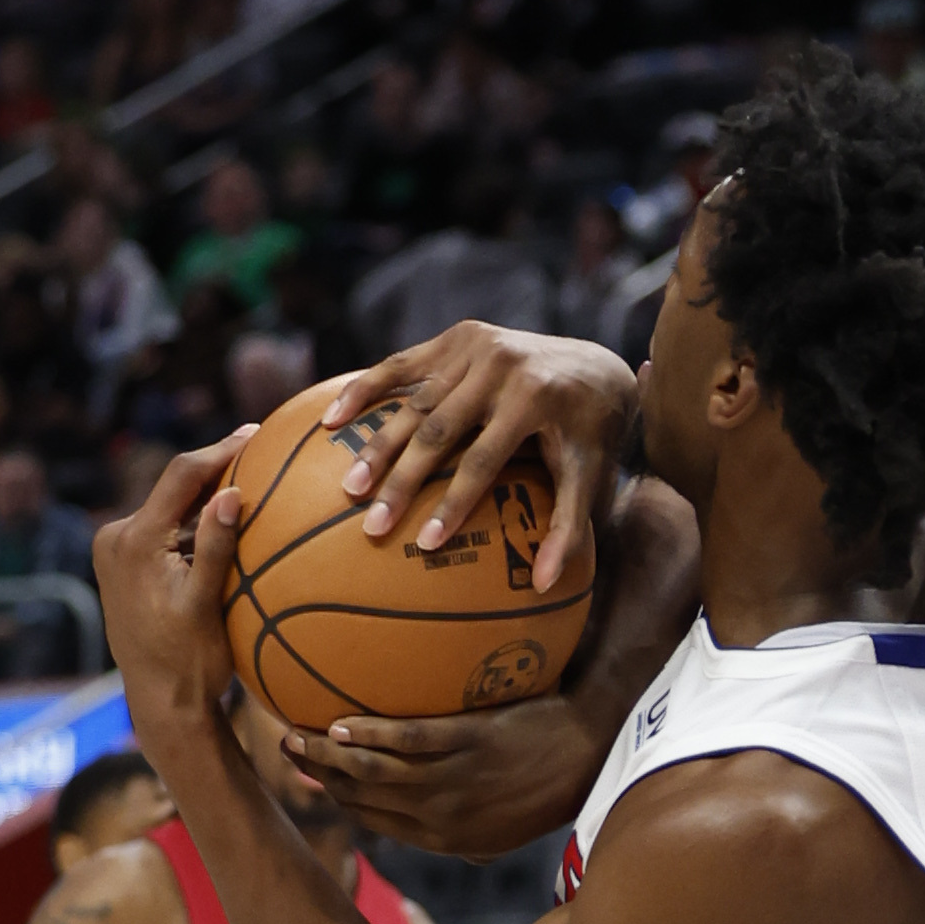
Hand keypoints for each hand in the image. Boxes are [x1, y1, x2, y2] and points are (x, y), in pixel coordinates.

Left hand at [92, 426, 255, 716]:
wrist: (159, 703)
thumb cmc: (190, 662)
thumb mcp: (207, 604)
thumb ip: (215, 546)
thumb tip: (231, 494)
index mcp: (133, 543)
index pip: (181, 477)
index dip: (220, 450)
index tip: (257, 434)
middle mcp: (114, 539)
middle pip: (174, 486)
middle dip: (218, 469)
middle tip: (263, 450)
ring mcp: (114, 551)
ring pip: (169, 507)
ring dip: (207, 496)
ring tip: (254, 478)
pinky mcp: (122, 563)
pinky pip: (163, 528)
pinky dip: (194, 521)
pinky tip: (228, 519)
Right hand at [285, 693, 609, 859]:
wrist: (594, 751)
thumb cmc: (550, 787)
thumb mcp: (505, 830)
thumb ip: (465, 836)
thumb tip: (433, 834)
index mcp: (447, 839)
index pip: (375, 821)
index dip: (337, 800)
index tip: (308, 779)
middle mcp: (444, 816)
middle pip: (364, 797)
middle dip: (320, 775)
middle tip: (286, 747)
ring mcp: (458, 779)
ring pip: (376, 772)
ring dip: (329, 756)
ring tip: (296, 733)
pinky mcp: (473, 744)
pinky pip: (410, 741)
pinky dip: (370, 736)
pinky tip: (341, 724)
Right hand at [320, 323, 635, 590]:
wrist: (594, 365)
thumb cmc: (590, 435)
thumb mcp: (589, 476)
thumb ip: (568, 527)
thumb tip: (544, 586)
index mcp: (535, 398)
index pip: (483, 460)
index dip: (453, 503)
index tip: (424, 544)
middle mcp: (502, 365)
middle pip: (439, 431)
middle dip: (402, 480)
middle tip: (371, 524)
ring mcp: (475, 346)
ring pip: (414, 401)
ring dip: (377, 445)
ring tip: (347, 487)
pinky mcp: (456, 337)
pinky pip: (401, 364)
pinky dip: (364, 389)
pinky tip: (330, 422)